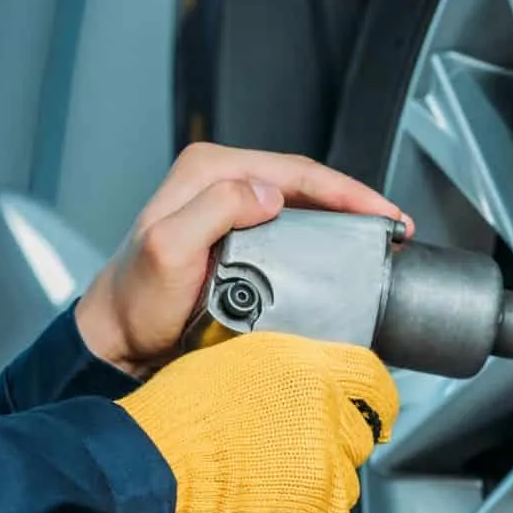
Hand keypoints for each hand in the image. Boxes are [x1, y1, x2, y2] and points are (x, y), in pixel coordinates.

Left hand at [74, 144, 410, 376]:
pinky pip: (288, 228)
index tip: (382, 214)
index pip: (294, 171)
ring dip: (342, 219)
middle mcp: (217, 182)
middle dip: (354, 202)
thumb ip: (213, 210)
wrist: (117, 342)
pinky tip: (341, 251)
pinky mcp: (233, 238)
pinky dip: (321, 237)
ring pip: (300, 204)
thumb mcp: (168, 249)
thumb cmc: (136, 302)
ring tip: (379, 239)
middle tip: (394, 227)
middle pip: (304, 183)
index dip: (346, 191)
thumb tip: (267, 193)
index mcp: (207, 172)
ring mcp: (227, 210)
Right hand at [116, 332, 397, 512]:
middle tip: (291, 459)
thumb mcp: (233, 365)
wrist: (156, 464)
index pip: (372, 379)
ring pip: (347, 484)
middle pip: (358, 436)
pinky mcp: (318, 509)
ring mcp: (326, 463)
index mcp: (306, 367)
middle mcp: (325, 410)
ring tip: (273, 491)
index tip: (373, 415)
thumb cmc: (177, 419)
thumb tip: (297, 392)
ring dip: (319, 490)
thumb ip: (281, 376)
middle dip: (332, 449)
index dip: (375, 401)